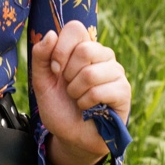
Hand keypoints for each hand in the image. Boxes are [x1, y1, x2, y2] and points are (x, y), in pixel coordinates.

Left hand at [30, 20, 130, 164]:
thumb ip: (41, 57)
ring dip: (76, 92)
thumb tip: (51, 34)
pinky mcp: (123, 91)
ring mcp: (116, 72)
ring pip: (91, 73)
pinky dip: (87, 103)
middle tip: (70, 88)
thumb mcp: (41, 82)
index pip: (76, 28)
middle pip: (85, 49)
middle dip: (68, 76)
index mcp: (83, 48)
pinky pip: (100, 91)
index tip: (55, 70)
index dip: (61, 49)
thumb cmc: (59, 107)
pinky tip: (90, 108)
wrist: (71, 136)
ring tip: (79, 99)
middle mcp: (103, 55)